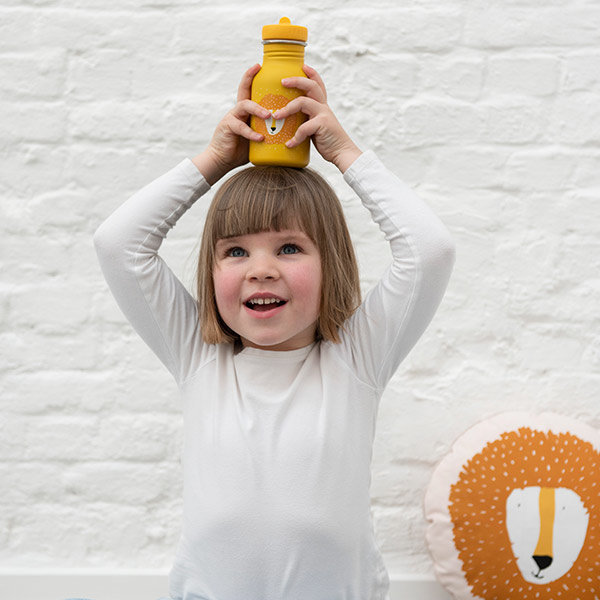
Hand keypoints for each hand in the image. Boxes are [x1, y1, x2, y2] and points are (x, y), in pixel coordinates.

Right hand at [194, 64, 270, 183]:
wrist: (223, 161)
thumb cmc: (243, 149)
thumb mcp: (258, 136)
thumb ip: (270, 130)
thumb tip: (293, 129)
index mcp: (245, 111)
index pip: (248, 89)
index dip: (251, 76)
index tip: (259, 65)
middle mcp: (237, 110)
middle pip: (243, 90)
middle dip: (250, 79)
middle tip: (263, 74)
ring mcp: (231, 117)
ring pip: (244, 106)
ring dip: (258, 109)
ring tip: (268, 116)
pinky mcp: (227, 128)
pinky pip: (240, 127)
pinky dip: (252, 133)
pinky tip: (261, 138)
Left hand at [272, 65, 361, 172]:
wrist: (343, 153)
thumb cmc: (328, 142)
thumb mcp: (317, 127)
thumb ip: (308, 120)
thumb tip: (291, 122)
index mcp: (322, 106)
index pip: (318, 84)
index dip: (312, 73)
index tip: (303, 66)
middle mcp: (323, 107)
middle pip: (310, 86)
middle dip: (295, 80)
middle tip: (282, 81)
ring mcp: (323, 115)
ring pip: (302, 102)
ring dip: (287, 109)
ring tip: (276, 116)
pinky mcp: (322, 125)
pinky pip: (303, 128)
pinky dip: (295, 137)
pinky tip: (289, 144)